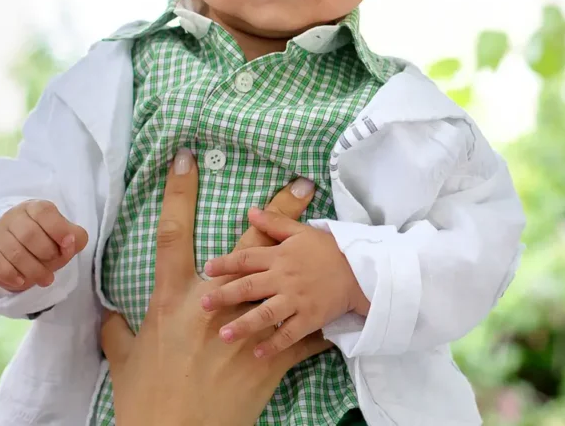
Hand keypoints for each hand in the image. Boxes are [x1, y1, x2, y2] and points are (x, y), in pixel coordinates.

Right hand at [0, 199, 87, 290]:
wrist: (21, 252)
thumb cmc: (48, 242)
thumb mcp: (67, 238)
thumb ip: (75, 238)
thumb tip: (69, 242)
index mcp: (35, 208)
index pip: (44, 212)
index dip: (58, 229)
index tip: (67, 244)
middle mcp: (13, 217)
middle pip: (29, 234)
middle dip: (46, 255)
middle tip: (55, 267)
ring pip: (13, 251)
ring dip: (33, 270)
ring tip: (45, 279)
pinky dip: (9, 275)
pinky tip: (21, 281)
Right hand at [99, 150, 332, 425]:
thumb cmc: (145, 400)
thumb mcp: (124, 361)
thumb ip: (117, 332)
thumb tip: (107, 313)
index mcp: (171, 300)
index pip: (172, 234)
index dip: (178, 193)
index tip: (187, 159)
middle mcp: (211, 304)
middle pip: (247, 246)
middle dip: (276, 212)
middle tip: (301, 183)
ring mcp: (245, 327)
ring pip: (284, 280)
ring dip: (311, 257)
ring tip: (334, 236)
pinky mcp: (271, 355)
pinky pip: (304, 331)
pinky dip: (322, 321)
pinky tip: (341, 308)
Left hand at [200, 207, 370, 356]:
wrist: (361, 269)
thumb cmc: (329, 249)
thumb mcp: (302, 232)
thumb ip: (274, 222)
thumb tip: (249, 210)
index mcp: (281, 256)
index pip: (247, 258)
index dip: (225, 263)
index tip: (207, 270)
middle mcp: (284, 278)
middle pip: (249, 287)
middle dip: (224, 296)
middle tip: (203, 305)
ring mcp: (296, 300)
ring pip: (265, 314)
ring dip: (243, 324)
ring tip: (223, 334)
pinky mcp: (310, 318)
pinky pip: (288, 334)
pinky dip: (273, 344)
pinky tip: (257, 353)